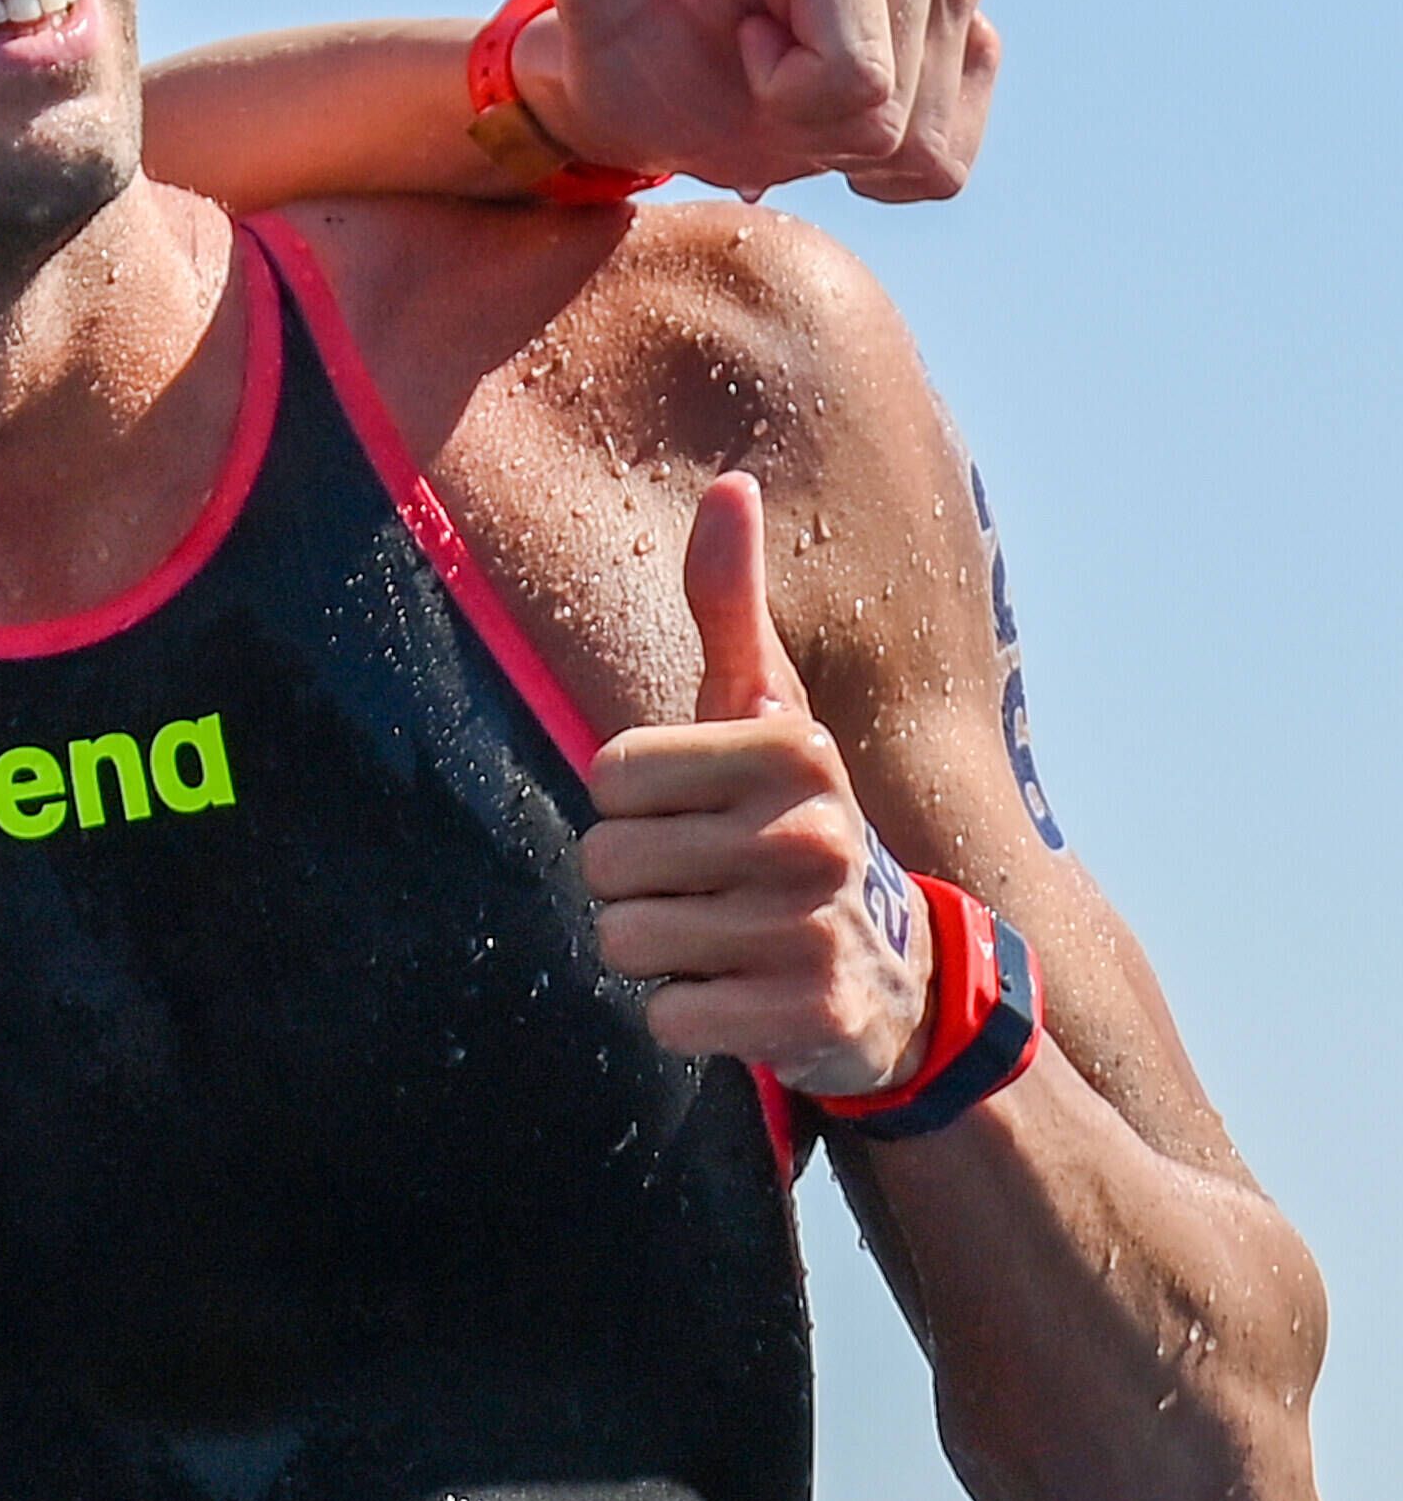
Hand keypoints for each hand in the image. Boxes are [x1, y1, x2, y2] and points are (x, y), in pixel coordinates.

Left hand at [520, 0, 996, 202]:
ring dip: (840, 150)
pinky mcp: (976, 53)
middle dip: (810, 125)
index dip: (781, 92)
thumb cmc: (619, 33)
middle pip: (891, 111)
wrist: (647, 89)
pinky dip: (879, 172)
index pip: (854, 78)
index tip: (736, 46)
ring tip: (786, 95)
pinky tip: (828, 122)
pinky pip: (947, 164)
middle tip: (754, 78)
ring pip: (922, 143)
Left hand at [581, 472, 933, 1092]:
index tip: (695, 812)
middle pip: (606, 862)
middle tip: (707, 885)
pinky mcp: (810, 1017)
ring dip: (657, 950)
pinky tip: (743, 996)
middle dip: (636, 882)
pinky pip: (667, 1017)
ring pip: (627, 941)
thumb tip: (733, 483)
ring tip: (723, 937)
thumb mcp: (765, 712)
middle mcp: (814, 834)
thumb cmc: (789, 821)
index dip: (629, 803)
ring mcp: (817, 929)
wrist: (894, 976)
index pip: (608, 775)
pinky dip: (687, 1017)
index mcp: (793, 748)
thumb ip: (729, 605)